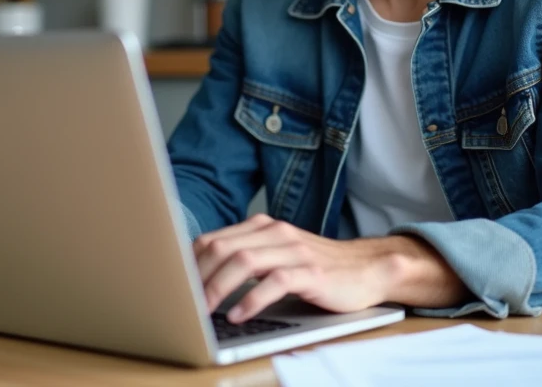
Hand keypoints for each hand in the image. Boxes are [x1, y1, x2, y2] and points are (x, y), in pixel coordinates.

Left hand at [193, 214, 469, 322]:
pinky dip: (252, 299)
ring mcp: (293, 250)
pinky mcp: (311, 272)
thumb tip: (199, 278)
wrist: (367, 269)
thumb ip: (245, 258)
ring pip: (243, 262)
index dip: (190, 264)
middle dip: (198, 278)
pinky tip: (238, 315)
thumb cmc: (315, 268)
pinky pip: (274, 282)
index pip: (213, 239)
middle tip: (184, 305)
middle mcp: (275, 233)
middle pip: (222, 249)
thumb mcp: (276, 257)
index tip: (174, 287)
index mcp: (262, 226)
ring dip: (218, 289)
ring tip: (205, 311)